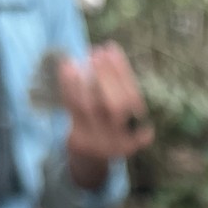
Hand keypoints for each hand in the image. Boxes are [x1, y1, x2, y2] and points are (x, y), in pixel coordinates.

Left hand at [59, 42, 153, 189]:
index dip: (122, 72)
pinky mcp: (78, 139)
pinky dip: (68, 85)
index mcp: (139, 133)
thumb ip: (123, 94)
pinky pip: (73, 110)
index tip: (112, 48)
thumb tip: (110, 53)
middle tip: (97, 51)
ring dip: (86, 78)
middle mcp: (120, 140)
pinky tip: (68, 66)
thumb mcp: (126, 118)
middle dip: (106, 75)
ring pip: (90, 107)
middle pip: (115, 106)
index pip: (132, 99)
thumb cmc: (112, 127)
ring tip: (84, 58)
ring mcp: (98, 141)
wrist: (93, 159)